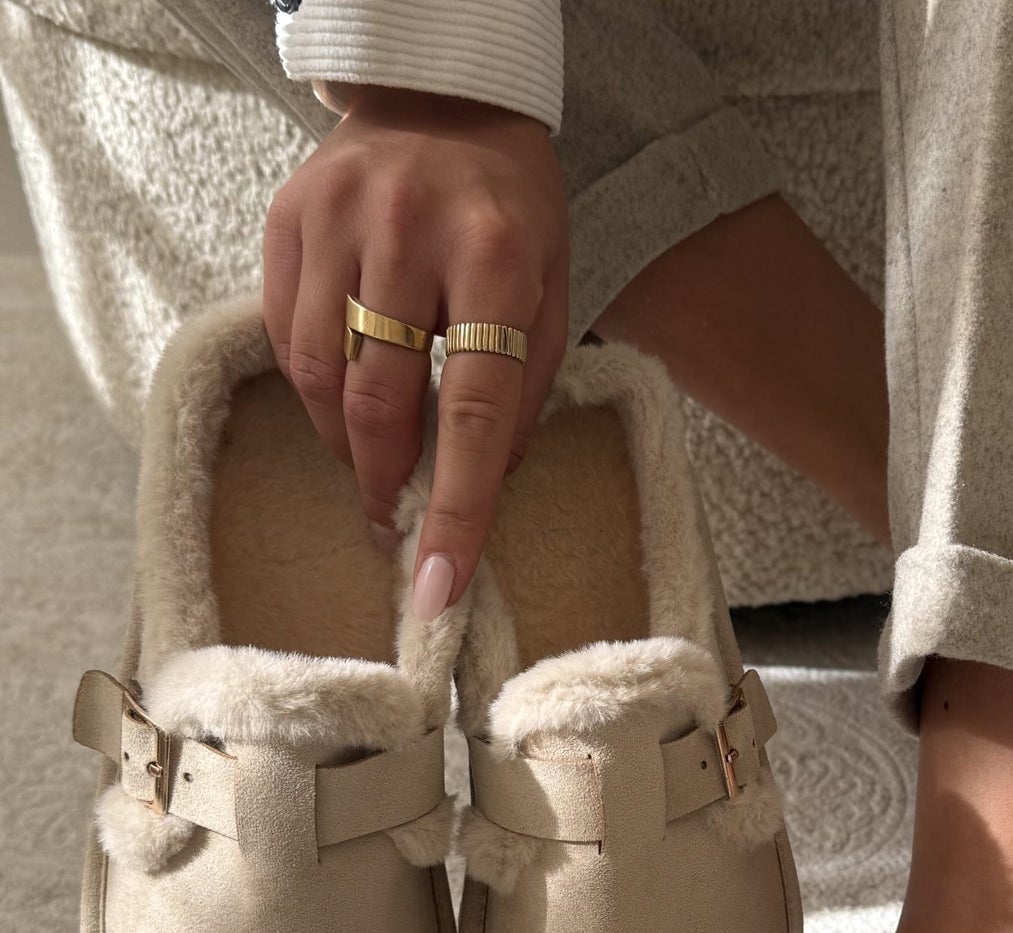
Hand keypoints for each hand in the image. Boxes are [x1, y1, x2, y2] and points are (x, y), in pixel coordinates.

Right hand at [263, 87, 568, 616]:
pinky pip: (286, 337)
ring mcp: (338, 219)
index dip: (455, 509)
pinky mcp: (288, 218)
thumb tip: (479, 489)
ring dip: (344, 446)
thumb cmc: (511, 213)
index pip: (474, 411)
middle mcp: (410, 233)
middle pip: (379, 403)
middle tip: (394, 530)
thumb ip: (524, 391)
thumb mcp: (553, 293)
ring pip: (319, 379)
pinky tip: (341, 403)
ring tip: (372, 467)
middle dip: (384, 486)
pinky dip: (313, 391)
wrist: (444, 95)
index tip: (437, 585)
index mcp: (496, 258)